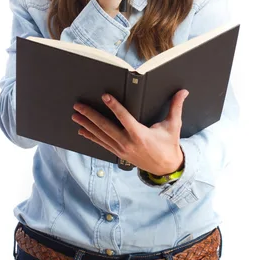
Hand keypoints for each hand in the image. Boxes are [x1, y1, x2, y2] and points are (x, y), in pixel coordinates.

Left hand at [71, 90, 188, 174]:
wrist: (166, 167)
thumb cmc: (169, 145)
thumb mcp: (173, 126)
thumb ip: (175, 107)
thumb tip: (183, 91)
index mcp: (140, 135)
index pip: (124, 118)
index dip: (114, 106)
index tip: (104, 97)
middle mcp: (128, 143)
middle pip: (106, 127)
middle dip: (90, 116)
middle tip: (79, 106)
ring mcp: (122, 150)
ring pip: (101, 136)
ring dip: (87, 125)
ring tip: (76, 116)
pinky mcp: (119, 154)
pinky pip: (102, 144)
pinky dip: (91, 137)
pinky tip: (82, 131)